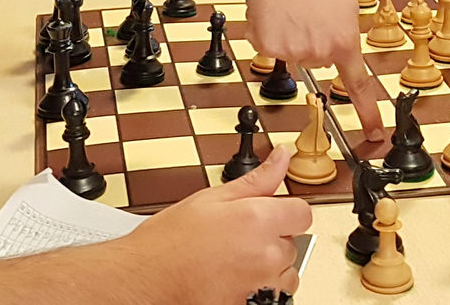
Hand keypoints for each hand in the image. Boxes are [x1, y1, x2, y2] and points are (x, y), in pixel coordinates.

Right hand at [123, 145, 311, 302]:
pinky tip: (234, 278)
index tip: (271, 212)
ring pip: (285, 273)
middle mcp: (266, 255)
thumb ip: (257, 180)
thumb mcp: (211, 198)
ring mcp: (261, 285)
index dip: (286, 210)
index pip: (302, 212)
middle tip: (237, 236)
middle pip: (292, 242)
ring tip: (235, 260)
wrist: (146, 280)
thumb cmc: (169, 242)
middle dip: (272, 237)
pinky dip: (260, 288)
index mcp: (259, 220)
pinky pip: (273, 295)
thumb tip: (280, 158)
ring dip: (269, 266)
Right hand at [244, 0, 384, 135]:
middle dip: (314, 40)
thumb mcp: (344, 3)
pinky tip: (274, 11)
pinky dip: (270, 32)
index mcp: (344, 41)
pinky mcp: (268, 48)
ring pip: (293, 52)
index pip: (359, 86)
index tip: (374, 131)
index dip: (367, 111)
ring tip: (292, 7)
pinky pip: (270, 47)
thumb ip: (345, 32)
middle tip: (309, 14)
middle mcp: (320, 53)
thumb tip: (339, 45)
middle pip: (317, 60)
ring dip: (291, 34)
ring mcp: (293, 52)